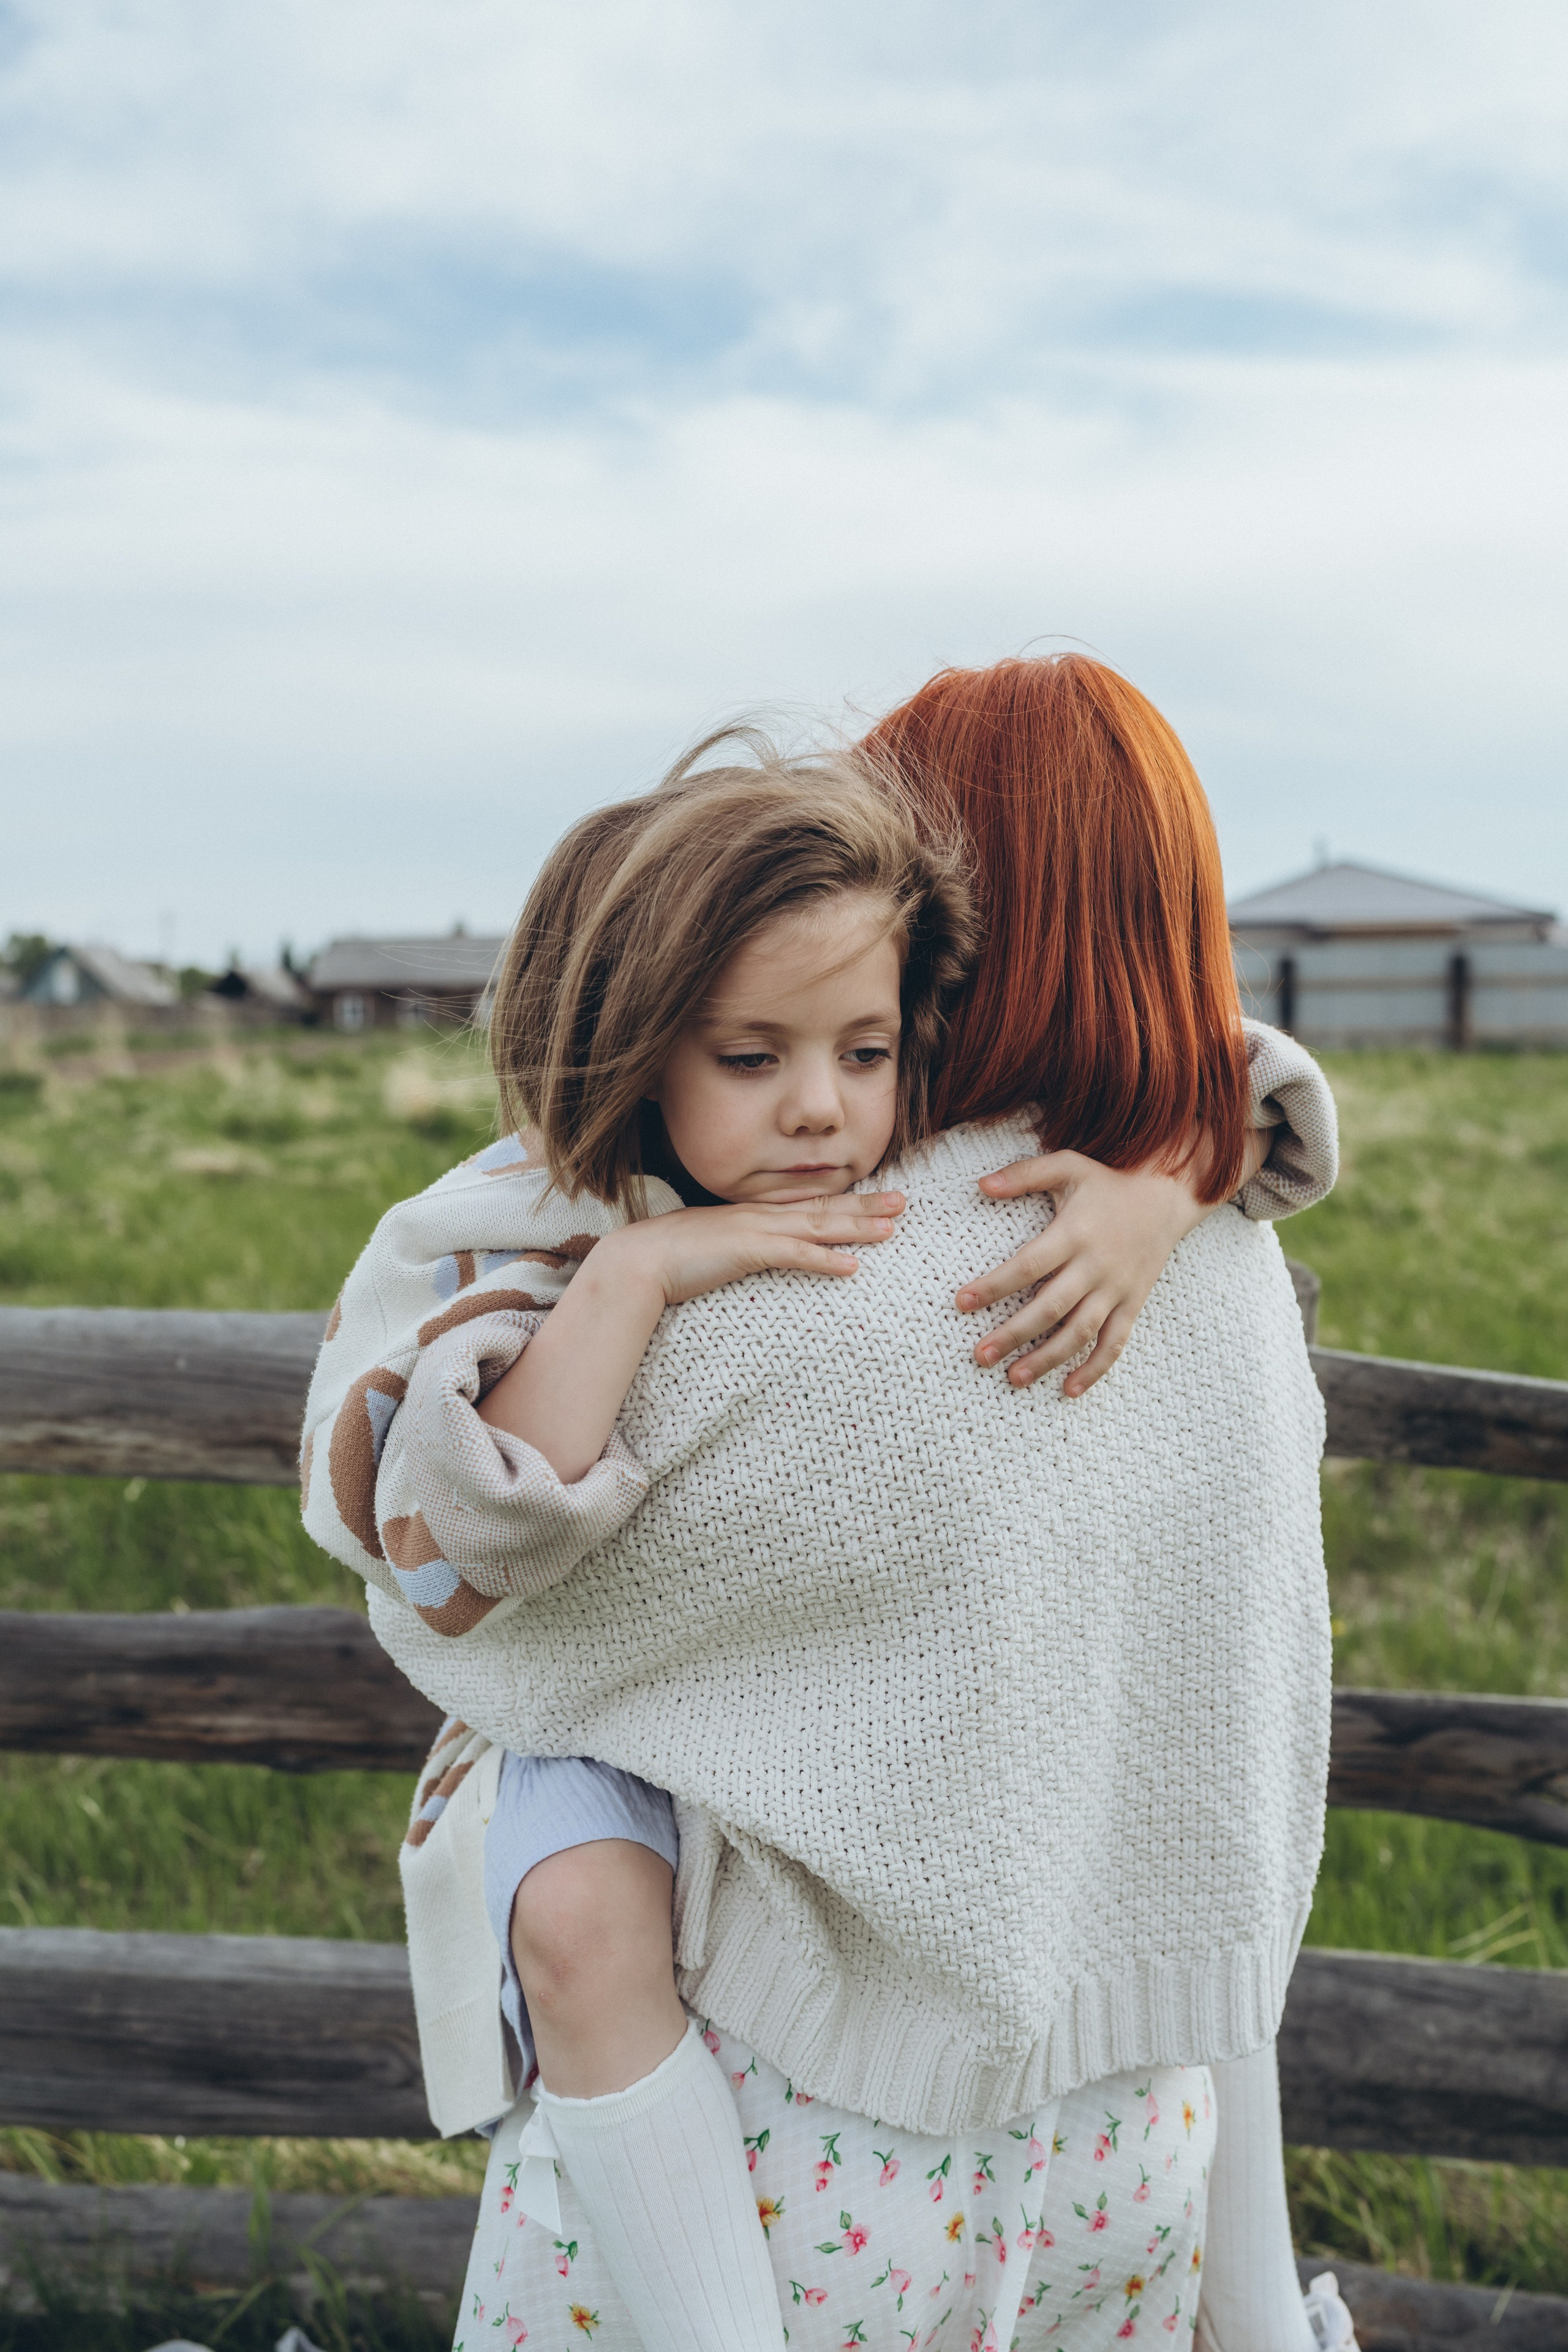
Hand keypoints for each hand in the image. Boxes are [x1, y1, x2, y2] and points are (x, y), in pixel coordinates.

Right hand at [600, 1191, 905, 1310]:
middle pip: (823, 1208)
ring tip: (893, 1229)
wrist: (639, 1260)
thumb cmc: (671, 1258)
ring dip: (857, 1227)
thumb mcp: (713, 1246)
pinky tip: (853, 1268)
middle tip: (904, 1201)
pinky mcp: (748, 1252)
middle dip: (866, 1205)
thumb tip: (752, 1253)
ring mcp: (755, 1231)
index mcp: (754, 1213)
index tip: (875, 1196)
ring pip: (818, 1226)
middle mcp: (760, 1215)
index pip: (808, 1203)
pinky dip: (826, 1261)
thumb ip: (738, 1246)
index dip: (845, 1199)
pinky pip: (795, 1256)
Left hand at [955, 1151, 1212, 1394]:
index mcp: (1074, 1233)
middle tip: (980, 1356)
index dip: (993, 1286)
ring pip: (1080, 1333)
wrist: (1167, 1197)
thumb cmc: (1107, 1182)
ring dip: (1047, 1359)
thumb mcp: (1067, 1165)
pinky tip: (1068, 1390)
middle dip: (1013, 1334)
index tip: (960, 1302)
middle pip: (1050, 1307)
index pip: (1027, 1266)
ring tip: (1014, 1377)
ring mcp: (1117, 1289)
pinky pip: (1115, 1343)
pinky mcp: (1133, 1304)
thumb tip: (979, 1185)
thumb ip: (1024, 1174)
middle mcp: (1096, 1266)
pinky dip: (1094, 1369)